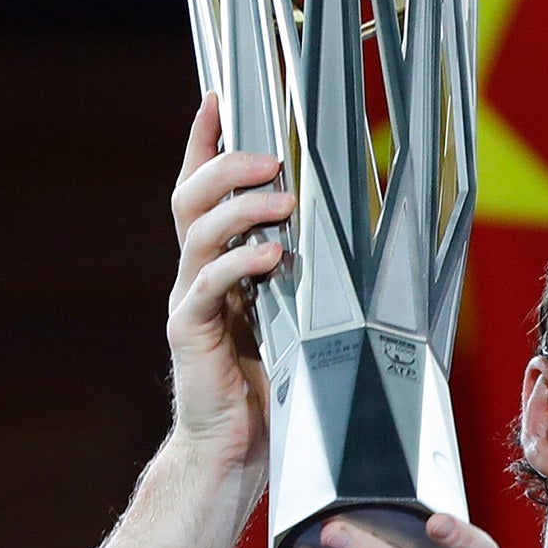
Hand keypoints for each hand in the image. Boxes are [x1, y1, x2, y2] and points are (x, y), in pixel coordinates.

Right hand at [166, 94, 293, 475]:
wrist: (236, 448)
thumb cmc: (274, 385)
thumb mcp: (298, 315)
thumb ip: (308, 274)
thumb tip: (359, 234)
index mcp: (216, 263)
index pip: (201, 189)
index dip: (203, 141)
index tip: (216, 98)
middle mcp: (195, 274)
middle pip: (191, 198)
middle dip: (228, 165)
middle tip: (273, 156)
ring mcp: (188, 301)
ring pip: (199, 234)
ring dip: (241, 209)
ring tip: (281, 202)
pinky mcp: (189, 334)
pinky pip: (207, 287)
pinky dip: (240, 264)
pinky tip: (272, 256)